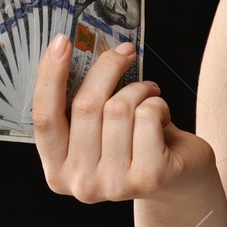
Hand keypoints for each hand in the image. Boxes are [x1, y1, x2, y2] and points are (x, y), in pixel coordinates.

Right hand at [32, 33, 211, 204]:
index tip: (61, 42)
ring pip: (118, 108)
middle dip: (108, 68)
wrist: (182, 180)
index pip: (43, 118)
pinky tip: (163, 117)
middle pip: (85, 105)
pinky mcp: (147, 177)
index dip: (49, 76)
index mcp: (58, 170)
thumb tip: (78, 52)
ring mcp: (113, 184)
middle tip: (126, 53)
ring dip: (139, 90)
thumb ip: (83, 106)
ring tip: (149, 95)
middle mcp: (81, 184)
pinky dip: (159, 104)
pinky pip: (147, 116)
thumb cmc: (138, 146)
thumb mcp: (100, 131)